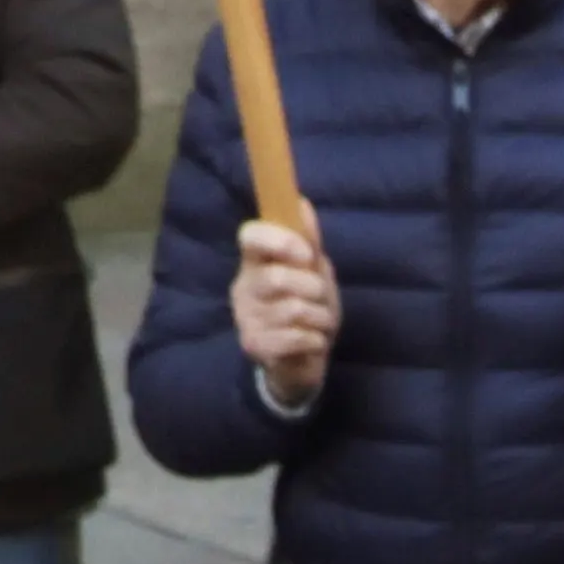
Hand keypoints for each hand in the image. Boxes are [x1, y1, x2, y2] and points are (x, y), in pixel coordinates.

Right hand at [232, 219, 340, 406]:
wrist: (301, 361)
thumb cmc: (307, 309)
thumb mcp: (314, 273)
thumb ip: (309, 242)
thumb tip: (302, 202)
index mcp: (254, 263)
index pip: (249, 236)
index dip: (279, 241)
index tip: (306, 253)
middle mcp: (243, 287)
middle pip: (276, 277)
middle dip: (312, 288)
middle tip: (320, 297)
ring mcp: (245, 317)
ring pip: (291, 309)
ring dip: (319, 317)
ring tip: (319, 323)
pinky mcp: (254, 345)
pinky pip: (294, 337)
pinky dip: (315, 340)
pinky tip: (313, 342)